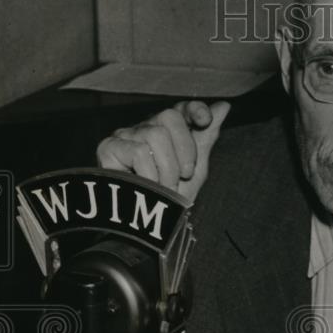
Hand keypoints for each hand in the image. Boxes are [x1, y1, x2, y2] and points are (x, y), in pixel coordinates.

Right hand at [96, 99, 230, 203]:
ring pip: (155, 135)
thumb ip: (207, 136)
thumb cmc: (172, 197)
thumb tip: (224, 105)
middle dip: (185, 149)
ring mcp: (125, 136)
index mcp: (167, 131)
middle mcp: (145, 128)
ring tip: (163, 187)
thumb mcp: (196, 168)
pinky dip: (150, 175)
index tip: (204, 121)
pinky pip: (138, 152)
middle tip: (183, 175)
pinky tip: (145, 187)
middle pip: (169, 116)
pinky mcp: (108, 148)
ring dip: (167, 169)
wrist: (151, 226)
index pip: (180, 107)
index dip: (193, 109)